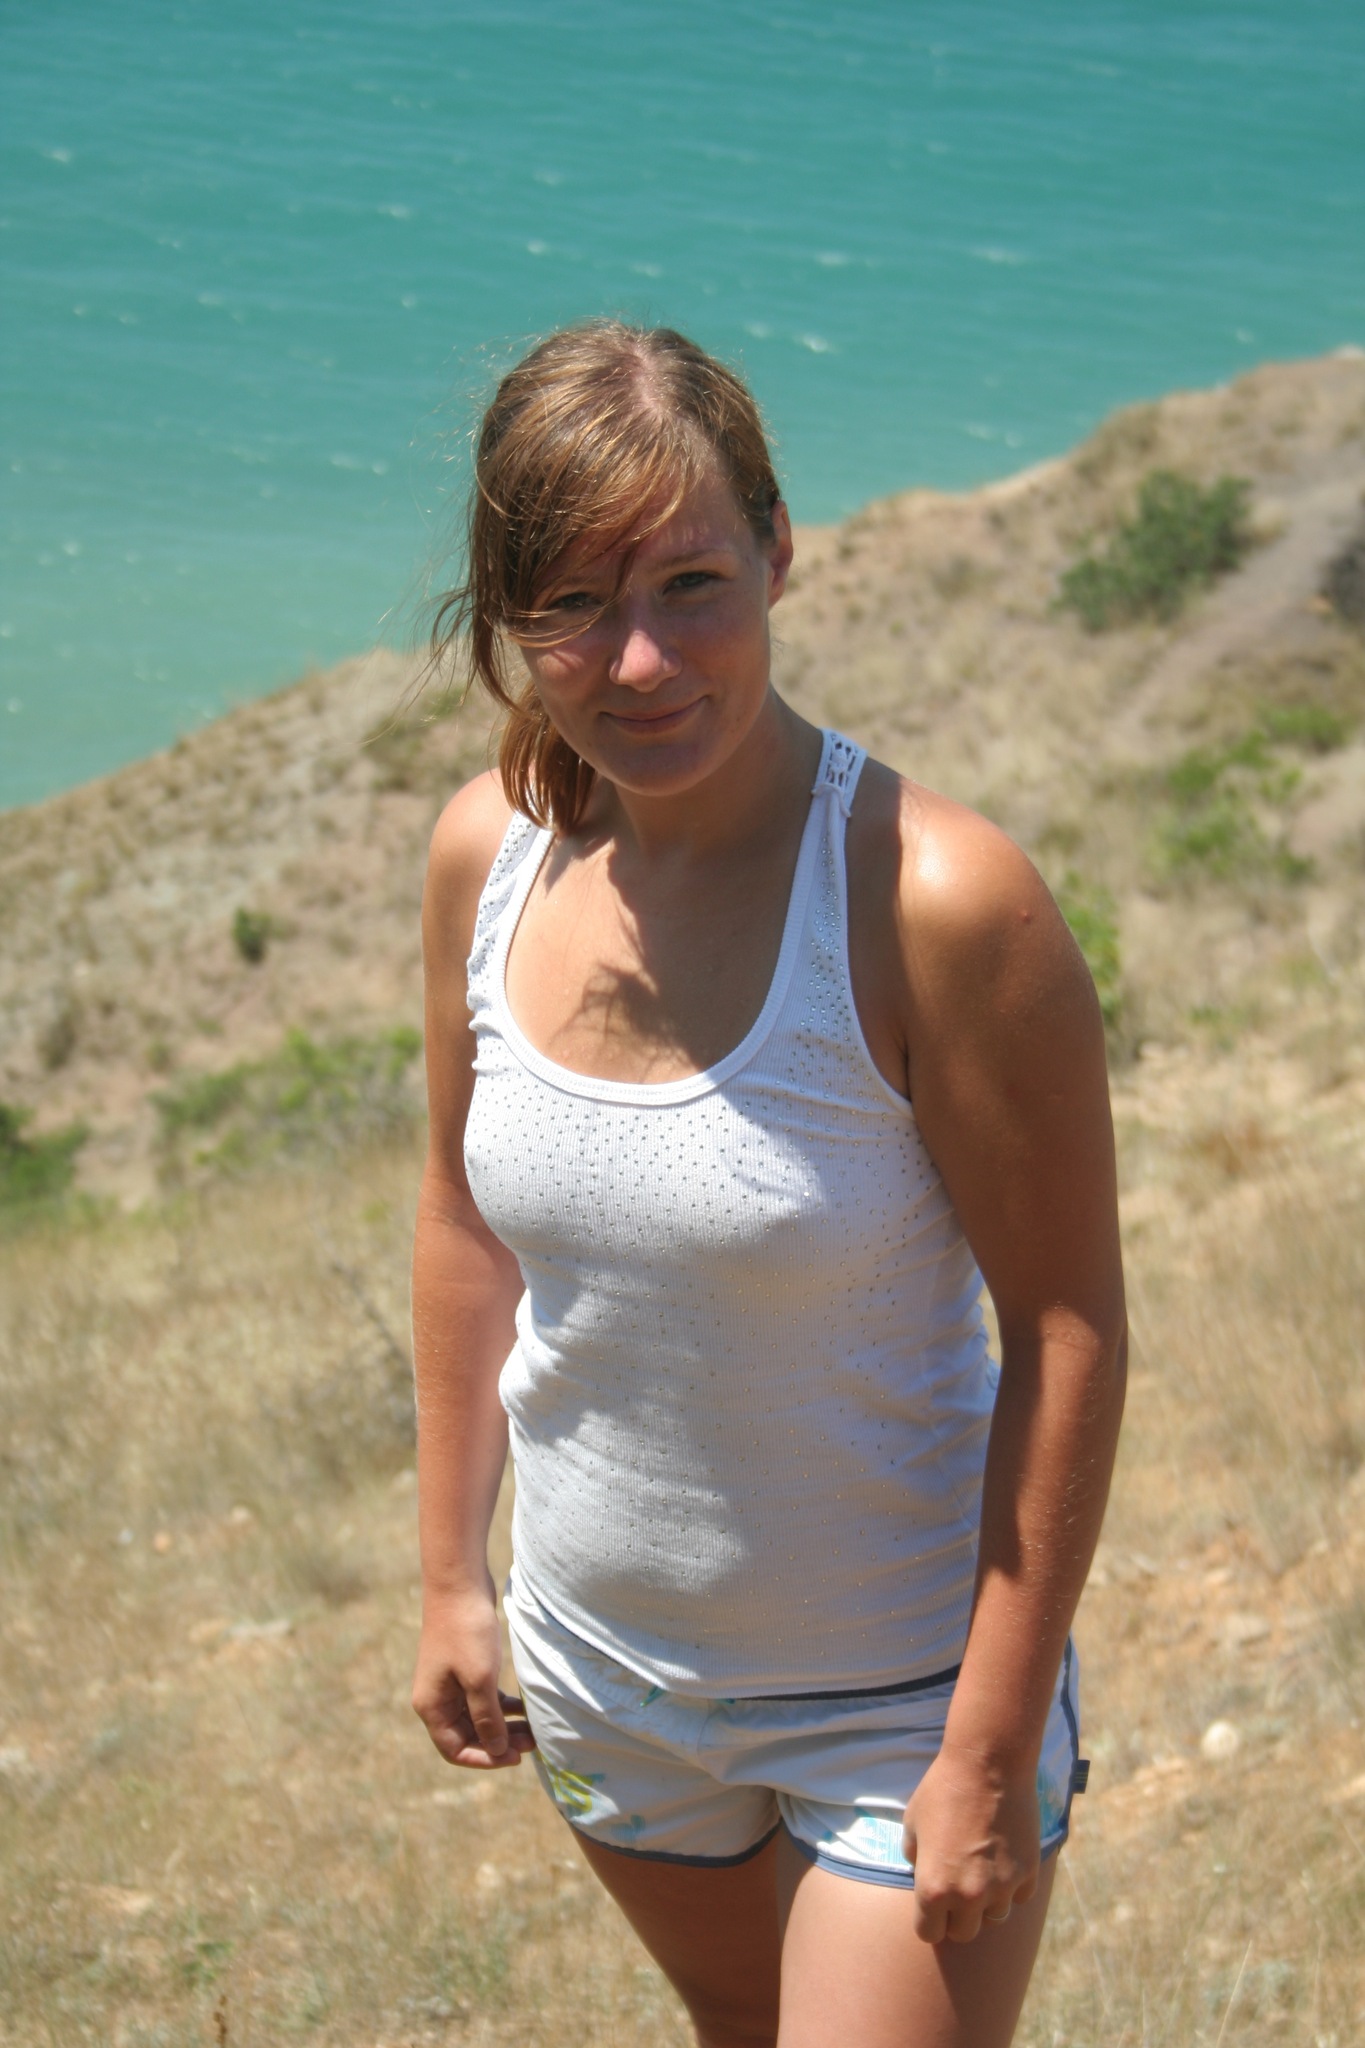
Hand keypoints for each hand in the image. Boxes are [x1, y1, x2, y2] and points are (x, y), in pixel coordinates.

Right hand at [412, 1589, 535, 1769]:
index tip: (515, 1757)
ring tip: (534, 1730)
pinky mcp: (463, 1667)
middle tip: (533, 1743)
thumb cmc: (467, 1632)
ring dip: (503, 1725)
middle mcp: (436, 1698)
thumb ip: (487, 1719)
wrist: (459, 1583)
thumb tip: (497, 1751)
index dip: (485, 1758)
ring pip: (477, 1717)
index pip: (455, 1749)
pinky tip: (524, 1707)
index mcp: (431, 1707)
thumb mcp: (480, 1680)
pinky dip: (502, 1705)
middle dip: (498, 1742)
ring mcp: (449, 1682)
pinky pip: (482, 1697)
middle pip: (467, 1735)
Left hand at [902, 1743, 1039, 1943]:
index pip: (929, 1934)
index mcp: (933, 1889)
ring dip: (988, 1901)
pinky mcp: (1028, 1874)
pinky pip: (1019, 1896)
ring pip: (995, 1917)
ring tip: (983, 1869)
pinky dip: (1012, 1885)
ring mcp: (1001, 1888)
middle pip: (964, 1933)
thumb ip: (916, 1858)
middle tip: (958, 1886)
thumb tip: (923, 1873)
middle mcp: (968, 1897)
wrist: (987, 1764)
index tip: (933, 1905)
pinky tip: (1004, 1858)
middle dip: (959, 1915)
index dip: (929, 1920)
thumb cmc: (943, 1789)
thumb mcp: (912, 1824)